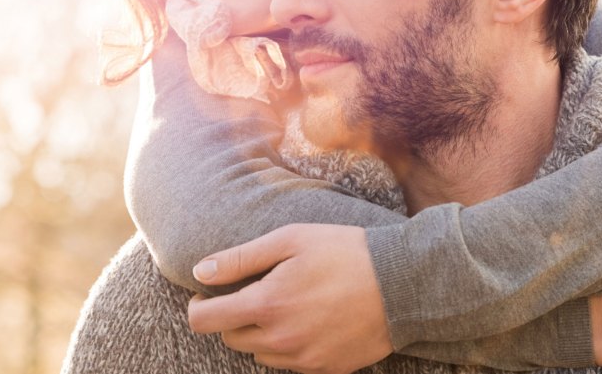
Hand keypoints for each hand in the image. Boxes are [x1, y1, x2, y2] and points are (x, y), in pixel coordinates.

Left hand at [186, 223, 391, 373]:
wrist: (402, 284)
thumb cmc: (346, 252)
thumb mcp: (291, 240)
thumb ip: (240, 258)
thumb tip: (200, 271)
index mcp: (267, 304)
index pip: (206, 321)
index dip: (198, 306)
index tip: (207, 294)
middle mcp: (280, 339)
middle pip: (231, 339)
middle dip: (232, 317)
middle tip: (253, 292)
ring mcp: (303, 359)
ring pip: (259, 353)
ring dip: (261, 332)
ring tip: (287, 304)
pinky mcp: (325, 370)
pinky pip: (290, 363)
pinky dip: (289, 345)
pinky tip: (309, 320)